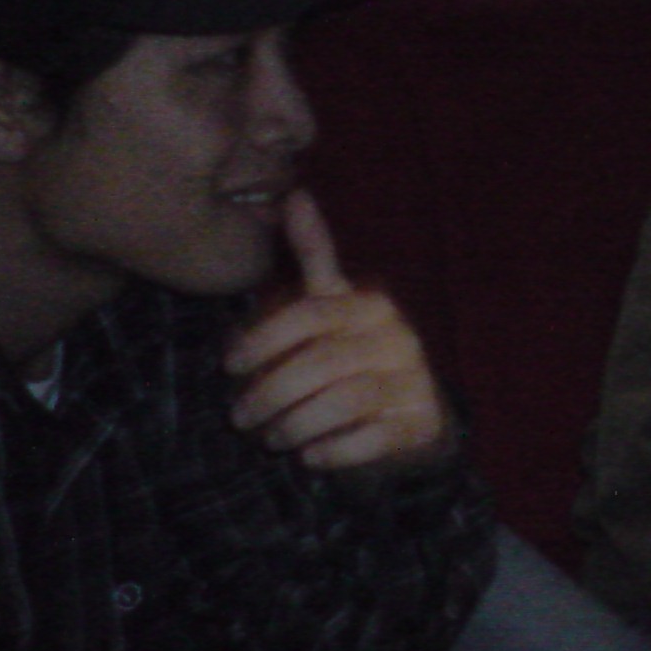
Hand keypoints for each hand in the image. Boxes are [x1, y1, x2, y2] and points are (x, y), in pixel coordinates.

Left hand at [222, 191, 450, 468]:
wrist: (412, 416)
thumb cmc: (354, 356)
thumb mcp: (332, 306)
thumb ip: (314, 255)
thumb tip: (295, 193)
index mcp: (369, 304)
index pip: (310, 313)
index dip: (264, 338)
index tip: (230, 365)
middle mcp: (397, 337)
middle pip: (322, 362)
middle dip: (272, 391)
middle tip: (240, 417)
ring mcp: (413, 380)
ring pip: (345, 400)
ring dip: (296, 423)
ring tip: (270, 438)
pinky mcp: (420, 422)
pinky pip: (372, 438)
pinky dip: (334, 451)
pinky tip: (309, 457)